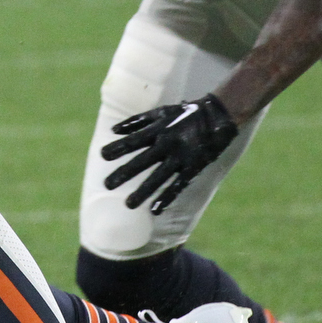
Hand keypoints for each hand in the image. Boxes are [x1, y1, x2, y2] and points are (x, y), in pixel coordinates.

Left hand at [99, 94, 239, 214]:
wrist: (219, 116)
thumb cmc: (186, 114)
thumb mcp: (161, 112)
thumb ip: (137, 121)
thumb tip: (113, 129)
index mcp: (159, 130)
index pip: (134, 141)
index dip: (118, 147)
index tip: (102, 155)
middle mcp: (167, 144)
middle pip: (142, 162)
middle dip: (124, 173)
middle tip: (107, 185)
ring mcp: (181, 157)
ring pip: (158, 177)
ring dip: (143, 192)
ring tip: (128, 204)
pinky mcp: (193, 168)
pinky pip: (178, 185)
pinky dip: (167, 198)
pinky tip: (155, 210)